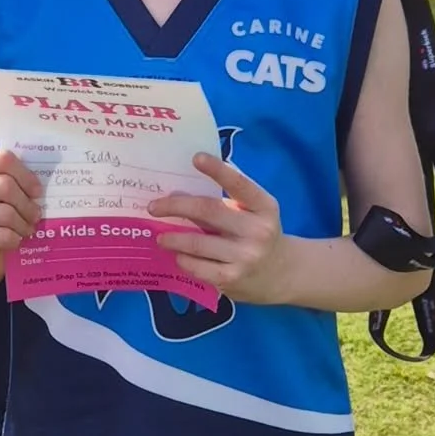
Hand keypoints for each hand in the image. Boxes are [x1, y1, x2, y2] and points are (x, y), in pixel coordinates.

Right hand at [0, 148, 41, 279]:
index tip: (37, 191)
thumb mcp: (1, 189)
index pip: (3, 159)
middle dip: (27, 204)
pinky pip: (2, 235)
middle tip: (36, 214)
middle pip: (5, 186)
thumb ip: (15, 179)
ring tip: (27, 228)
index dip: (26, 175)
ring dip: (23, 224)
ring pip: (5, 213)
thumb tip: (40, 189)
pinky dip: (15, 239)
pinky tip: (15, 239)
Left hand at [150, 155, 290, 304]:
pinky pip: (198, 267)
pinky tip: (178, 256)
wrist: (281, 273)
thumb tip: (182, 189)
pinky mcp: (232, 278)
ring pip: (197, 242)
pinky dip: (183, 260)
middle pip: (208, 211)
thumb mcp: (255, 213)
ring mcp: (246, 256)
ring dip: (173, 238)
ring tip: (160, 237)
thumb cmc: (258, 234)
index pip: (239, 184)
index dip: (217, 170)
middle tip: (153, 207)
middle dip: (175, 206)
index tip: (196, 158)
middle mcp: (258, 230)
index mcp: (264, 206)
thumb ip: (228, 199)